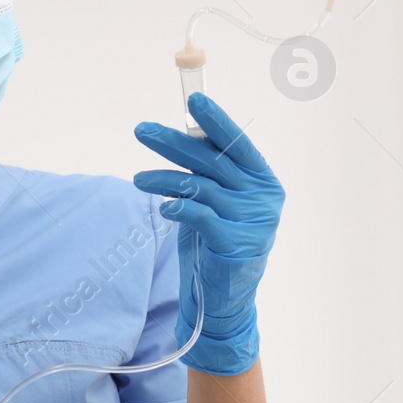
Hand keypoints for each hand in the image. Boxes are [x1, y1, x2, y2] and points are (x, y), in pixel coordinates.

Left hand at [132, 92, 283, 375]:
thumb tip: (180, 134)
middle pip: (213, 160)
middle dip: (173, 142)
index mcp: (263, 181)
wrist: (225, 301)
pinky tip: (163, 207)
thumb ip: (208, 173)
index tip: (192, 101)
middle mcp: (263, 197)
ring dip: (164, 179)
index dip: (216, 120)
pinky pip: (200, 215)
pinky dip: (178, 207)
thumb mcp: (217, 203)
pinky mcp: (234, 243)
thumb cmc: (217, 244)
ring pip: (201, 186)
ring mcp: (252, 221)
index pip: (238, 143)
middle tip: (141, 130)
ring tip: (138, 180)